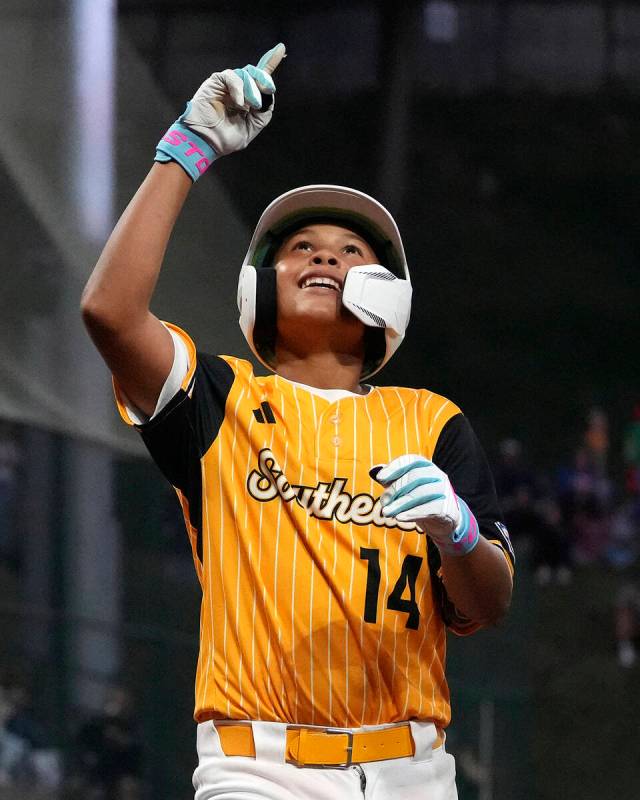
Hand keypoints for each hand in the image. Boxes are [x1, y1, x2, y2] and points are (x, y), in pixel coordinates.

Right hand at [155, 43, 285, 179]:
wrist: (208, 142)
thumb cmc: (227, 138)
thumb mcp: (254, 125)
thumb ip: (265, 110)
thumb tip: (269, 92)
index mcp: (247, 97)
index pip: (260, 77)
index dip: (270, 61)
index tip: (281, 48)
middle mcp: (238, 88)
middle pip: (256, 73)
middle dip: (264, 80)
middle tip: (269, 90)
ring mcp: (227, 84)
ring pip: (246, 74)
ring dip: (252, 89)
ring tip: (251, 106)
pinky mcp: (216, 82)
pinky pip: (232, 77)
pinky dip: (239, 89)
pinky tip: (239, 103)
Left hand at [372, 455, 479, 555]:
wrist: (443, 521)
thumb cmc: (420, 500)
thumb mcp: (405, 488)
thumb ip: (391, 479)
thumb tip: (373, 471)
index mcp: (426, 466)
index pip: (411, 460)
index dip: (394, 467)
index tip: (380, 478)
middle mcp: (437, 475)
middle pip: (415, 477)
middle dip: (395, 489)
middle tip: (383, 502)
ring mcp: (444, 491)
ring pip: (421, 493)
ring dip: (400, 503)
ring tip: (387, 512)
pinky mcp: (447, 508)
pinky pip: (429, 509)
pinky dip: (412, 513)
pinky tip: (399, 517)